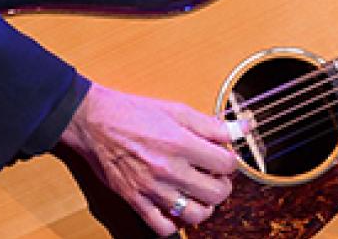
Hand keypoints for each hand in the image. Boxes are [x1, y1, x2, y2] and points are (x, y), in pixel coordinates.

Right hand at [59, 83, 249, 234]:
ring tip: (199, 194)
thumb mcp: (178, 110)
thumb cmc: (134, 113)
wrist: (94, 122)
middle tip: (215, 177)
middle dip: (223, 185)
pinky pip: (161, 227)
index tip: (223, 158)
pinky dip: (174, 223)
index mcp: (181, 144)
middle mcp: (168, 170)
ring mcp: (151, 189)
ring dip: (204, 207)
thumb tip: (242, 128)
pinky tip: (176, 207)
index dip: (231, 161)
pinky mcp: (134, 200)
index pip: (227, 164)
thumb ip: (212, 125)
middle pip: (216, 194)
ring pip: (193, 215)